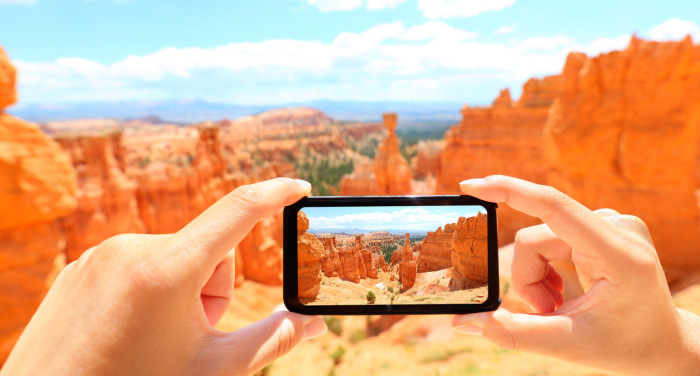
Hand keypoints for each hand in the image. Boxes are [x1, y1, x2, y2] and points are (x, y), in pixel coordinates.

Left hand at [1, 178, 326, 375]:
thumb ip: (273, 340)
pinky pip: (137, 265)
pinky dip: (147, 291)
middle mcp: (132, 248)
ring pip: (172, 257)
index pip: (238, 211)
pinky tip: (127, 329)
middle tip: (190, 333)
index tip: (300, 187)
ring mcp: (102, 255)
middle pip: (207, 250)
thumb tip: (313, 324)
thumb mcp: (214, 368)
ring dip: (180, 290)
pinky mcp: (83, 267)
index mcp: (169, 268)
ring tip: (155, 334)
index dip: (276, 195)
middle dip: (212, 288)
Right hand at [452, 175, 699, 374]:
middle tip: (546, 312)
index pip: (554, 206)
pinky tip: (564, 289)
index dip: (509, 191)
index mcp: (618, 254)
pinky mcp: (603, 224)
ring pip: (539, 239)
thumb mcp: (567, 345)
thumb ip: (511, 332)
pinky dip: (546, 267)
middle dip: (528, 279)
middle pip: (536, 239)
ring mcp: (612, 222)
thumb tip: (461, 321)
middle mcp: (618, 226)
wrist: (665, 344)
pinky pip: (551, 237)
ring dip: (537, 276)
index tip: (470, 186)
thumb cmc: (625, 346)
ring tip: (557, 305)